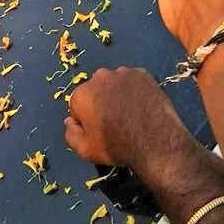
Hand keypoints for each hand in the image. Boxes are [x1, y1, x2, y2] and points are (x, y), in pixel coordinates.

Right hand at [65, 67, 223, 223]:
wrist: (154, 139)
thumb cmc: (116, 146)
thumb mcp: (85, 150)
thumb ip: (71, 134)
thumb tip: (70, 121)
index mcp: (82, 94)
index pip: (77, 104)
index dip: (85, 118)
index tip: (97, 129)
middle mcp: (100, 77)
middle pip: (95, 89)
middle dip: (100, 101)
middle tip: (113, 120)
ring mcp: (123, 73)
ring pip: (114, 83)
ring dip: (117, 93)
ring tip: (129, 113)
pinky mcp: (142, 73)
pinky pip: (132, 81)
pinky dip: (134, 90)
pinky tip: (140, 105)